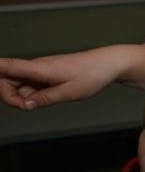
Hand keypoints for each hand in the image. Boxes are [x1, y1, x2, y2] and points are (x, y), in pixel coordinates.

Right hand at [0, 45, 144, 109]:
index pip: (4, 66)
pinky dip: (31, 95)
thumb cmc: (92, 74)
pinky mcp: (47, 75)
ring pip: (18, 84)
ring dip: (21, 97)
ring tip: (39, 105)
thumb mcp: (70, 92)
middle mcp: (35, 67)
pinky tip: (43, 100)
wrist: (108, 63)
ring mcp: (40, 71)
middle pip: (6, 79)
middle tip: (27, 108)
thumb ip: (46, 99)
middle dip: (9, 95)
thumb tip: (25, 105)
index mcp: (38, 68)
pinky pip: (31, 85)